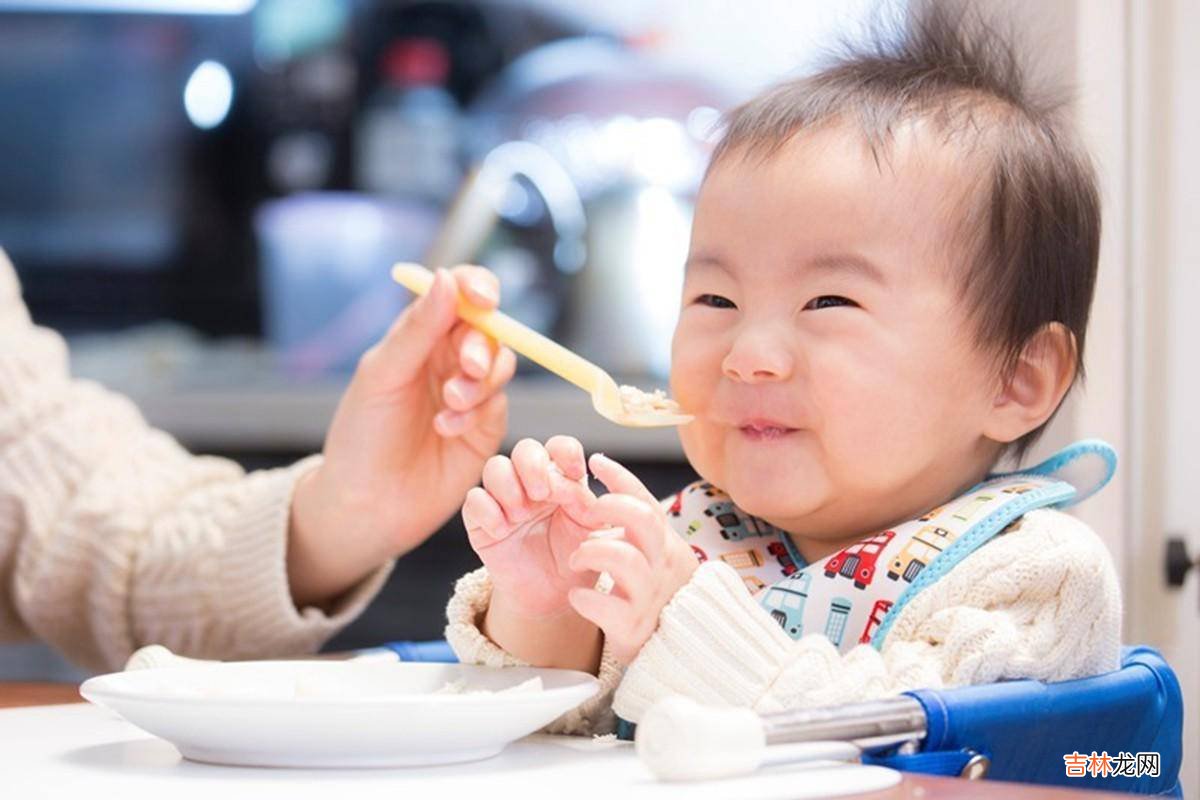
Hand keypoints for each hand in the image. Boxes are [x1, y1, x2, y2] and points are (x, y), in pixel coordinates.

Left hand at [288, 266, 516, 606]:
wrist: (368, 505)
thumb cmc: (362, 437)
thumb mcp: (383, 375)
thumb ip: (418, 329)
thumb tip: (446, 277)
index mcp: (419, 336)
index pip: (458, 293)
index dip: (477, 287)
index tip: (484, 297)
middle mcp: (447, 359)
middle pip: (488, 329)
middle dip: (481, 346)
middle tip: (466, 369)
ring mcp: (469, 393)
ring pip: (502, 365)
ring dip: (481, 382)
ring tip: (449, 407)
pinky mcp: (485, 427)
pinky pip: (499, 404)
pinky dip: (477, 413)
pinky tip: (446, 430)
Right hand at [463, 436, 597, 618]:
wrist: (553, 595)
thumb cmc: (576, 558)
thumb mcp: (593, 531)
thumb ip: (591, 505)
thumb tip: (579, 485)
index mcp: (562, 478)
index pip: (560, 447)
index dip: (566, 452)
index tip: (577, 474)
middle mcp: (531, 482)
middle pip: (525, 449)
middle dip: (533, 465)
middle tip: (542, 494)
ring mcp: (504, 499)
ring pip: (495, 466)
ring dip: (508, 486)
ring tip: (521, 514)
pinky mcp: (481, 520)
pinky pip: (474, 499)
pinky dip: (487, 510)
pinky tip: (502, 530)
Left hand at [567, 454, 699, 664]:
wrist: (675, 653)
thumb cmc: (655, 598)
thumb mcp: (654, 557)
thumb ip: (636, 530)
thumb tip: (604, 492)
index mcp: (665, 545)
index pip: (646, 501)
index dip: (621, 478)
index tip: (596, 461)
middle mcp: (662, 566)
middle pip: (643, 519)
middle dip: (609, 507)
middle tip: (585, 512)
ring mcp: (650, 596)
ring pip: (623, 557)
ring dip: (590, 551)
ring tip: (576, 559)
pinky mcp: (633, 627)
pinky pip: (606, 606)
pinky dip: (585, 599)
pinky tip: (577, 596)